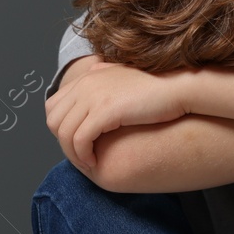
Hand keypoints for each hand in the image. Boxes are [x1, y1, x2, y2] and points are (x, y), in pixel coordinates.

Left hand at [45, 58, 193, 171]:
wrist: (180, 88)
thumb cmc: (158, 86)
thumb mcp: (125, 74)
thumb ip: (105, 73)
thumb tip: (94, 70)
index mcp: (87, 77)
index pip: (53, 106)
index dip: (60, 128)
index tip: (76, 142)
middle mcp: (85, 84)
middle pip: (54, 120)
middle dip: (63, 143)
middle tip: (81, 156)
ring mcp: (93, 97)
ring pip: (64, 133)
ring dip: (73, 154)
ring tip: (88, 163)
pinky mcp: (104, 112)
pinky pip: (79, 139)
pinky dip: (83, 155)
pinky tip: (94, 162)